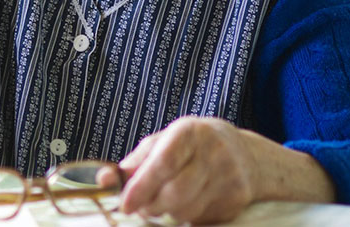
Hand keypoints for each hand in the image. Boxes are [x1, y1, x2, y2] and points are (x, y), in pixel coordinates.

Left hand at [116, 115, 334, 223]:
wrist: (246, 154)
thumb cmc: (193, 147)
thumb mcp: (165, 142)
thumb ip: (135, 161)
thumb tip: (104, 179)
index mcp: (190, 131)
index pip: (163, 163)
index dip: (141, 187)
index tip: (125, 204)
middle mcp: (214, 151)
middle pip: (174, 193)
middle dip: (151, 206)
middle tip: (142, 206)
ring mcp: (229, 176)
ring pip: (186, 211)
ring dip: (167, 214)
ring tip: (166, 202)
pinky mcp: (237, 199)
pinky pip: (201, 219)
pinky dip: (187, 217)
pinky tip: (189, 203)